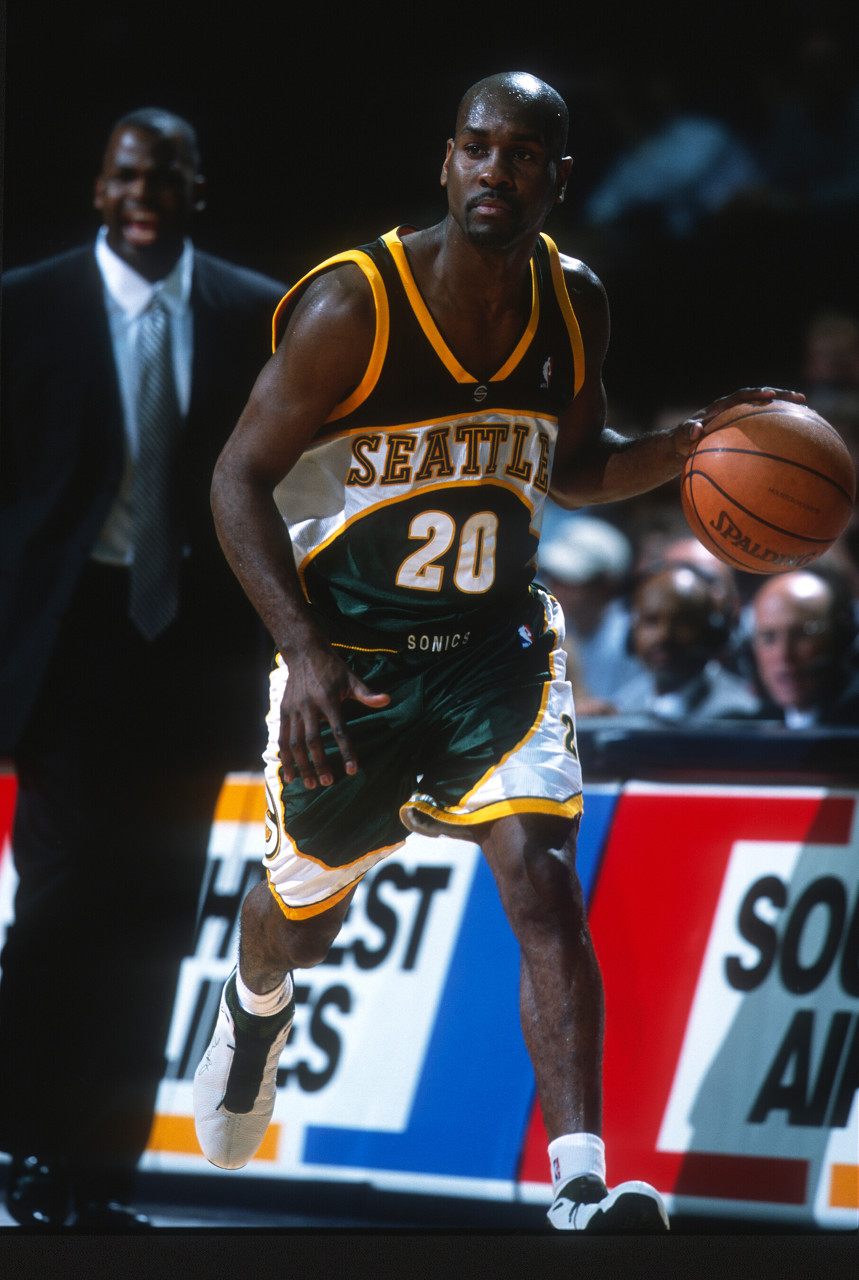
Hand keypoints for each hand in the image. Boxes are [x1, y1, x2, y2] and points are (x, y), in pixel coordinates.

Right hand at [278, 643, 389, 788]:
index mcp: (328, 700)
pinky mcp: (283, 711)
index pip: (339, 730)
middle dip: (319, 763)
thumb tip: (387, 700)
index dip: (346, 751)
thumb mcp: (351, 678)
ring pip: (294, 742)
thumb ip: (367, 693)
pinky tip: (288, 775)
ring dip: (301, 765)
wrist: (304, 652)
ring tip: (310, 784)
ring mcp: (293, 709)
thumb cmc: (332, 668)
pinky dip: (284, 757)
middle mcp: (308, 706)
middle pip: (313, 740)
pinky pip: (281, 737)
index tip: (352, 770)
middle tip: (328, 782)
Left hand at [673, 386, 805, 458]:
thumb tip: (694, 430)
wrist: (683, 443)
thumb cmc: (682, 440)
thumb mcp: (681, 437)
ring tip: (808, 412)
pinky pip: (764, 424)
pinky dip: (779, 426)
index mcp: (721, 406)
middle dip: (780, 396)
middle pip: (761, 397)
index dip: (755, 394)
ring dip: (784, 409)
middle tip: (801, 399)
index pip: (741, 396)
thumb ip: (686, 432)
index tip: (770, 395)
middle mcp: (733, 407)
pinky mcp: (744, 427)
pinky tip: (796, 436)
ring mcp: (740, 416)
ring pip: (766, 409)